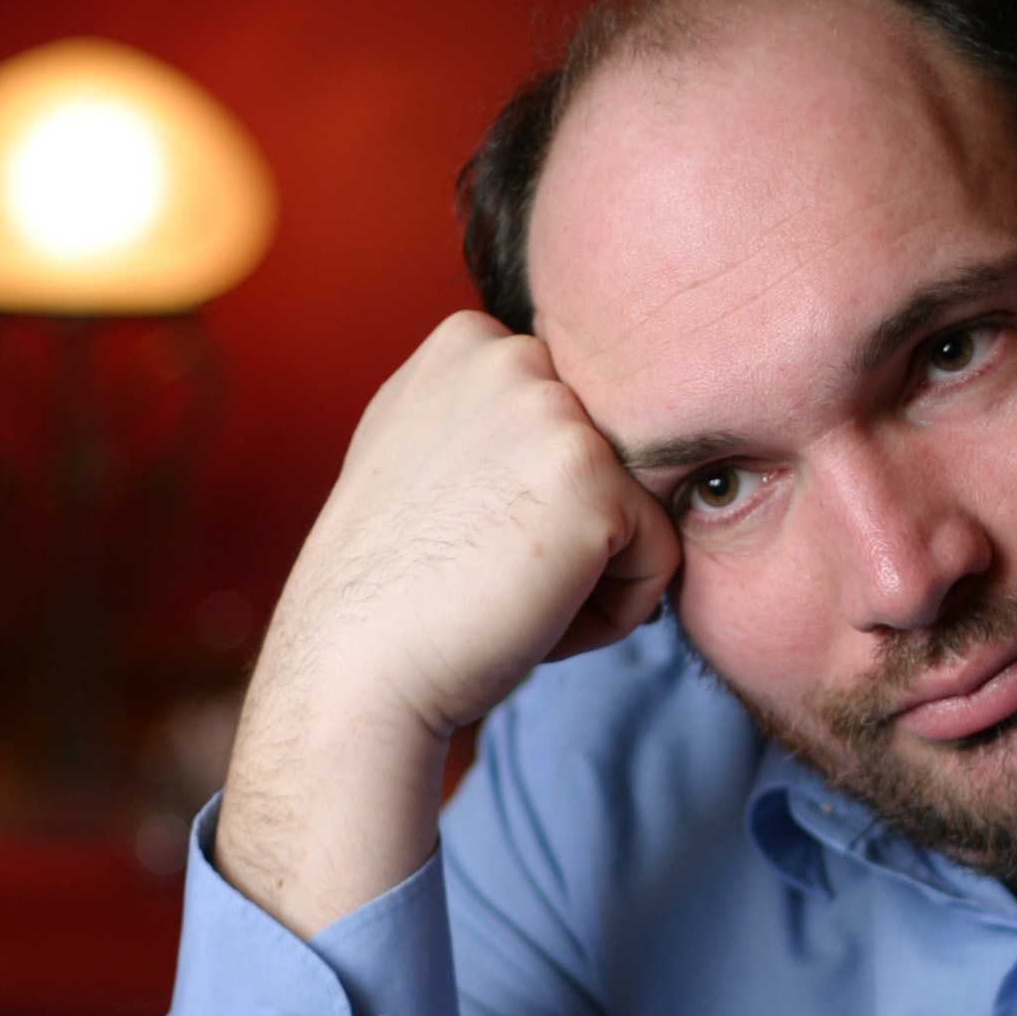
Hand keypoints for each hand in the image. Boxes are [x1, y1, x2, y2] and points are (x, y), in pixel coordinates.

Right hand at [217, 310, 678, 935]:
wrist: (355, 672)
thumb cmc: (390, 593)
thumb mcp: (417, 456)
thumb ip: (483, 415)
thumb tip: (550, 401)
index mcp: (467, 343)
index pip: (572, 424)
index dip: (531, 500)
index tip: (463, 536)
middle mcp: (510, 356)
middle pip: (612, 462)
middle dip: (568, 531)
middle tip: (483, 572)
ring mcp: (553, 412)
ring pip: (640, 507)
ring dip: (592, 573)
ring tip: (506, 592)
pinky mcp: (595, 480)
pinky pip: (662, 557)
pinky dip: (615, 612)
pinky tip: (535, 616)